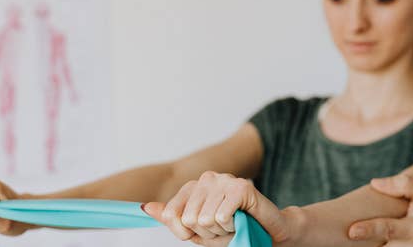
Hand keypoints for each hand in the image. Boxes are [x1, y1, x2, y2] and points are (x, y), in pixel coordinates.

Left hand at [143, 171, 290, 244]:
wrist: (268, 235)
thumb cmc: (233, 232)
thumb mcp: (197, 231)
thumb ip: (172, 219)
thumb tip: (145, 207)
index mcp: (193, 187)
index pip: (171, 215)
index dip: (187, 232)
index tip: (204, 230)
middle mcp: (207, 179)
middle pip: (189, 219)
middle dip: (206, 233)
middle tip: (223, 228)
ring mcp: (224, 180)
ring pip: (205, 219)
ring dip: (221, 230)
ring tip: (233, 224)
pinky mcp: (241, 186)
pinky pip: (221, 216)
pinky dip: (232, 226)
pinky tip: (241, 220)